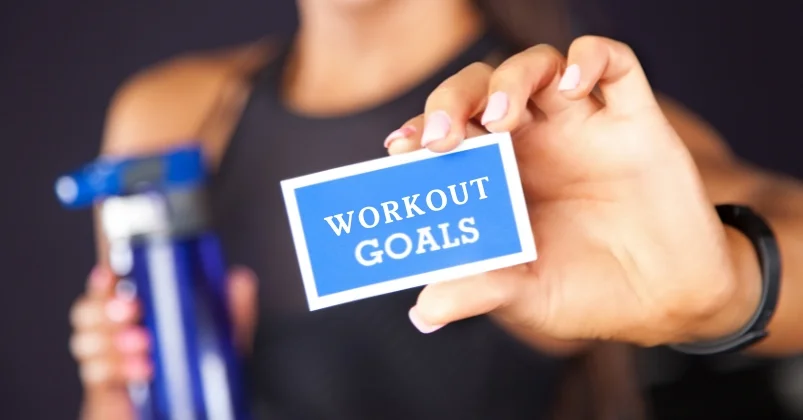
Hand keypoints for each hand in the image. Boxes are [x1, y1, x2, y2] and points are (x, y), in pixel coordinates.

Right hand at [69, 265, 257, 389]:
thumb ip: (229, 312)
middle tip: (132, 311)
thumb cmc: (197, 376)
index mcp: (140, 313)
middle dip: (105, 308)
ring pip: (84, 340)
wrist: (186, 412)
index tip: (111, 275)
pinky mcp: (105, 389)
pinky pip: (93, 373)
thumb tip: (240, 281)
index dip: (104, 280)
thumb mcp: (218, 340)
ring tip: (144, 347)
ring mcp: (107, 361)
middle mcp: (117, 334)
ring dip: (111, 340)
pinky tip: (141, 371)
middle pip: (86, 311)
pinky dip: (114, 369)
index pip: (108, 288)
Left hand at [385, 36, 756, 346]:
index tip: (401, 148)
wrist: (668, 301)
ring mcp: (581, 126)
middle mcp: (533, 143)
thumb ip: (478, 291)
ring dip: (511, 79)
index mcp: (497, 176)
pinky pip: (615, 64)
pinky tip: (572, 84)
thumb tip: (422, 312)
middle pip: (480, 90)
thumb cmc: (588, 293)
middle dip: (452, 101)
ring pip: (537, 66)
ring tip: (501, 117)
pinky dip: (590, 58)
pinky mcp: (634, 121)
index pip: (448, 133)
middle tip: (443, 136)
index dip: (419, 131)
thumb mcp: (527, 296)